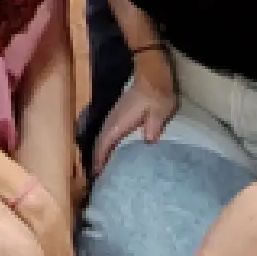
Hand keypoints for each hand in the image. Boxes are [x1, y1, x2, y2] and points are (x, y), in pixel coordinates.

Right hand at [90, 59, 177, 174]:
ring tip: (100, 169)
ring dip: (99, 152)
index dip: (100, 160)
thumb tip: (148, 142)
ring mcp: (113, 117)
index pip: (104, 145)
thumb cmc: (157, 96)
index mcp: (119, 123)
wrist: (152, 77)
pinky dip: (104, 145)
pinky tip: (108, 152)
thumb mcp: (160, 112)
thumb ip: (153, 127)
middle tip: (97, 178)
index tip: (97, 176)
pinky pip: (106, 134)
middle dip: (96, 160)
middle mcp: (112, 121)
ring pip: (101, 138)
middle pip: (99, 143)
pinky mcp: (117, 116)